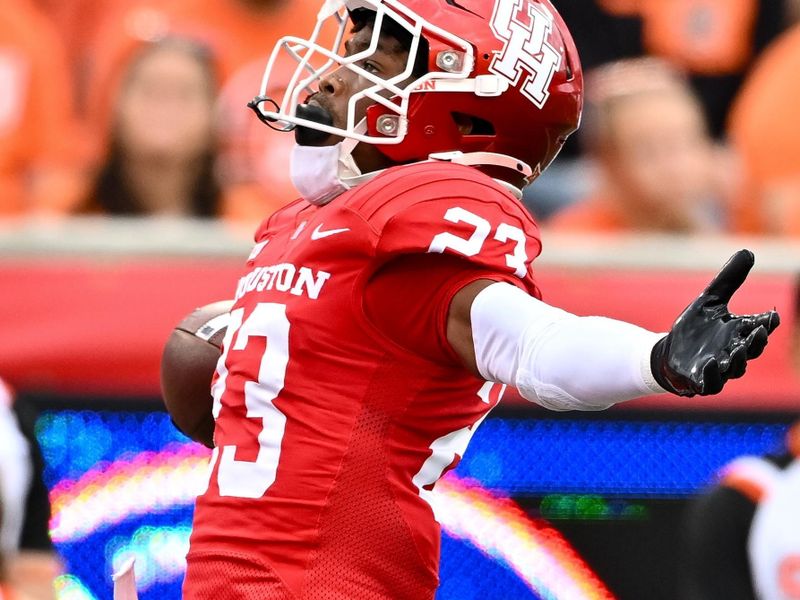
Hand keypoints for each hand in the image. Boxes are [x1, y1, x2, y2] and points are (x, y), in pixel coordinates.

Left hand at [650, 249, 779, 396]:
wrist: (670, 351)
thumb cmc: (695, 327)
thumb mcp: (710, 300)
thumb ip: (729, 280)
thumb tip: (748, 251)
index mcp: (739, 332)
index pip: (759, 327)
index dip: (767, 324)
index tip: (772, 316)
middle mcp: (733, 351)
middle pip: (752, 350)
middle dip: (757, 342)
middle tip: (759, 332)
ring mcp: (719, 368)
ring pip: (735, 368)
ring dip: (738, 360)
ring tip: (737, 349)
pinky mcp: (701, 380)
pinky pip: (711, 383)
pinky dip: (712, 375)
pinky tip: (710, 364)